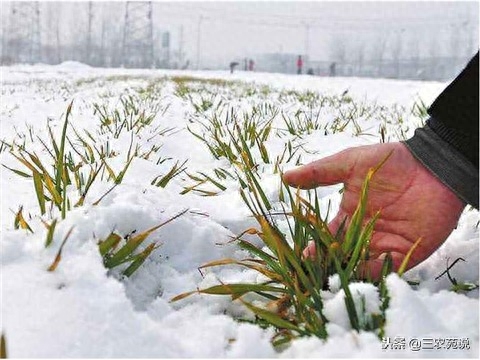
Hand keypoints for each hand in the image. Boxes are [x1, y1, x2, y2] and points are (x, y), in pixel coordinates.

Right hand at [283, 142, 464, 277]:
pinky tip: (357, 274)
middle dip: (325, 267)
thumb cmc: (389, 161)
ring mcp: (383, 245)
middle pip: (339, 257)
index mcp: (348, 217)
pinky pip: (385, 268)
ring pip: (359, 266)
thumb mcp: (349, 163)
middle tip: (310, 276)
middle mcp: (362, 235)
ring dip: (345, 273)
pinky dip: (371, 273)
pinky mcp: (405, 253)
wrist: (431, 165)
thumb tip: (285, 177)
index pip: (325, 238)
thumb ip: (319, 173)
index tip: (300, 255)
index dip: (312, 247)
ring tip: (330, 280)